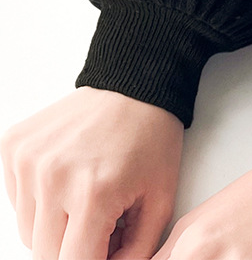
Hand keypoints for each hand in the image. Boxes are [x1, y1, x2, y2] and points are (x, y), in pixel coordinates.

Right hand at [1, 86, 182, 259]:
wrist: (135, 85)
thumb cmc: (152, 138)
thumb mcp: (160, 199)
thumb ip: (135, 251)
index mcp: (94, 193)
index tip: (105, 254)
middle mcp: (53, 178)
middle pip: (45, 254)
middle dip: (75, 250)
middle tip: (102, 225)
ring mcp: (29, 161)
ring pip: (28, 231)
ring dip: (55, 228)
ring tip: (87, 199)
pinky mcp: (14, 147)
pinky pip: (17, 200)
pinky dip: (40, 201)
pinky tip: (69, 179)